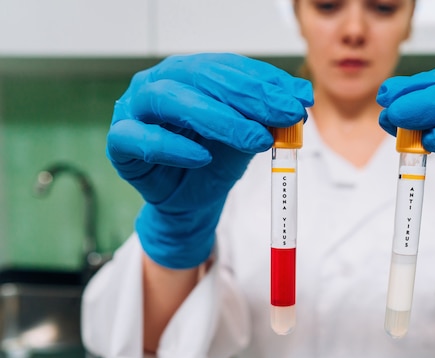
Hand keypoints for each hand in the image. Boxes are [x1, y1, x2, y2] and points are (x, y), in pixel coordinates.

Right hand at [107, 53, 312, 268]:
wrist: (190, 200)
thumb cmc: (215, 161)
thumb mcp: (249, 137)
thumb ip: (267, 117)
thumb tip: (300, 99)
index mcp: (191, 72)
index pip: (230, 67)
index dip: (267, 82)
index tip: (301, 100)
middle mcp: (161, 81)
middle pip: (203, 77)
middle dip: (250, 97)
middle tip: (286, 116)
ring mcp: (135, 108)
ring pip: (170, 100)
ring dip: (218, 118)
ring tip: (256, 139)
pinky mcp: (121, 141)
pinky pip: (141, 139)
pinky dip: (173, 146)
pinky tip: (202, 157)